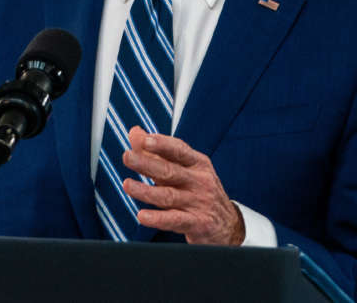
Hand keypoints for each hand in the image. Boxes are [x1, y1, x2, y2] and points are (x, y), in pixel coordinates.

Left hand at [121, 126, 243, 245]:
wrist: (229, 225)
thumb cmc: (201, 192)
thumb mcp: (185, 169)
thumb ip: (157, 152)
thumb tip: (135, 133)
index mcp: (197, 163)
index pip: (179, 150)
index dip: (162, 144)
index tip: (145, 139)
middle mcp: (199, 181)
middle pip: (170, 171)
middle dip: (147, 163)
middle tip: (128, 157)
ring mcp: (199, 202)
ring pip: (168, 195)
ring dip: (146, 191)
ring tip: (127, 185)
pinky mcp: (198, 223)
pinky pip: (175, 220)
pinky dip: (158, 218)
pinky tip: (143, 216)